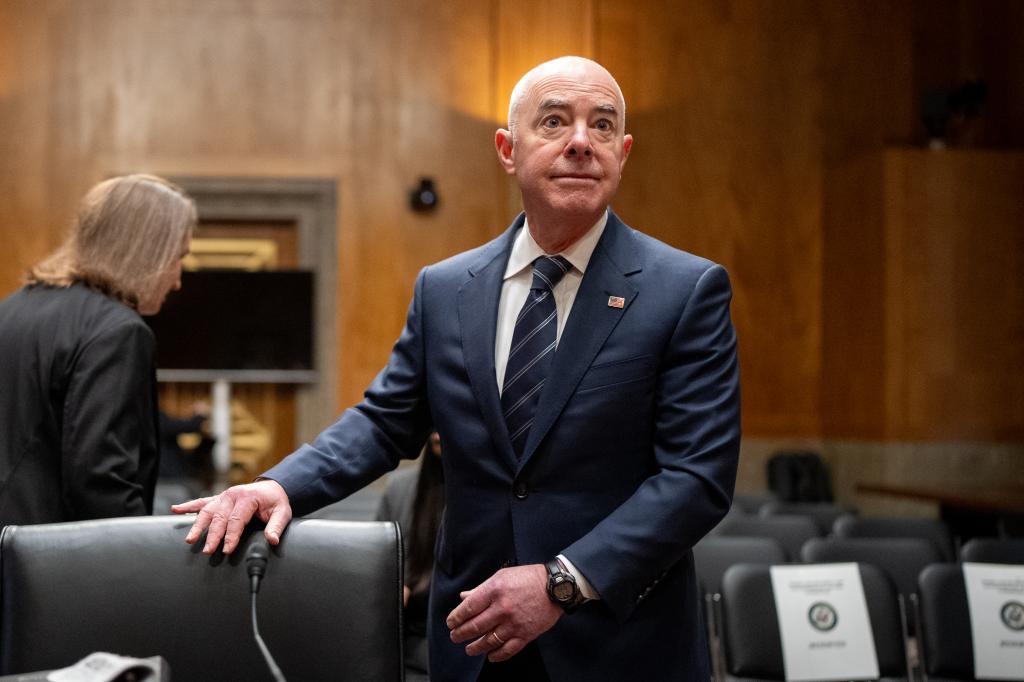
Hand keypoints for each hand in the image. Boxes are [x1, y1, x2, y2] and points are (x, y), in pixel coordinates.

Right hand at [171, 480, 291, 554]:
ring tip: (190, 538)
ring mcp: (223, 496)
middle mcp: (232, 495)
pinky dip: (188, 506)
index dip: (231, 536)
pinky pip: (201, 502)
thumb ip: (276, 526)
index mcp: (247, 498)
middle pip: (219, 517)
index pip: (236, 520)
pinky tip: (176, 510)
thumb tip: (272, 540)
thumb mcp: (282, 512)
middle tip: (207, 550)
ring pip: (207, 511)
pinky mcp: (218, 499)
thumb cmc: (275, 501)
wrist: (272, 487)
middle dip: (212, 536)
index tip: (227, 550)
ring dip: (197, 525)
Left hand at [446, 564, 561, 661]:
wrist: (556, 586)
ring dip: (475, 647)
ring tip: (468, 649)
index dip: (456, 618)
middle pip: (475, 626)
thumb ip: (481, 588)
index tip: (451, 623)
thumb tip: (464, 597)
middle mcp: (502, 608)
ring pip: (489, 641)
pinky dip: (497, 655)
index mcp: (494, 590)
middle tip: (455, 637)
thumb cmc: (528, 578)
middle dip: (461, 634)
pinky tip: (490, 656)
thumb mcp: (502, 576)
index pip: (468, 608)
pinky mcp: (526, 634)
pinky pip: (507, 650)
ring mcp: (514, 623)